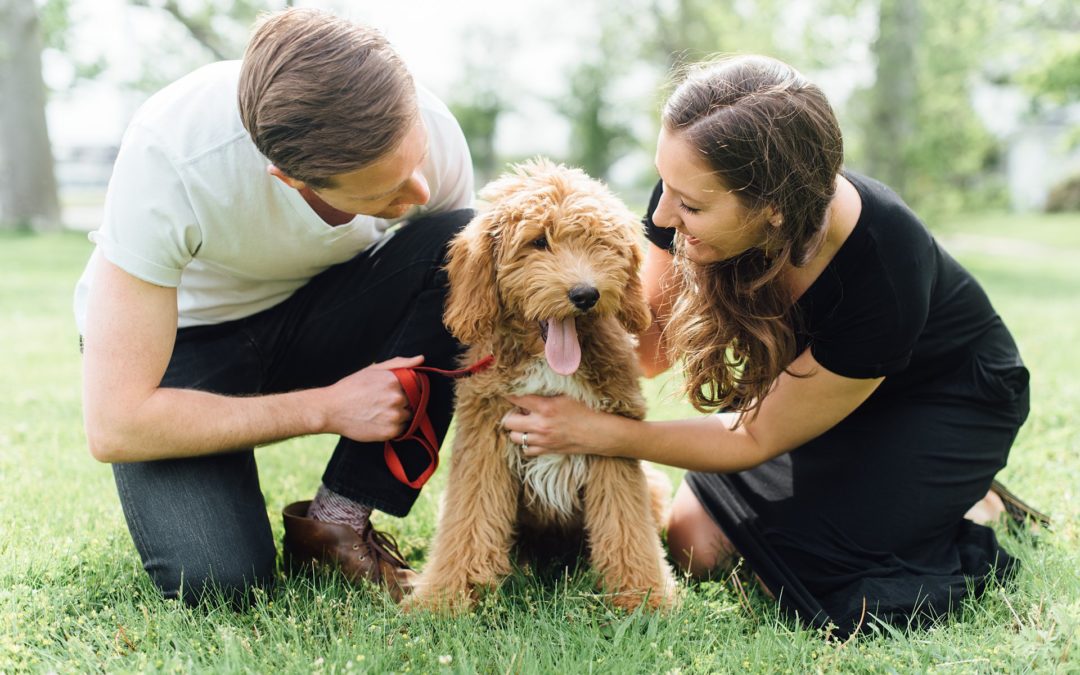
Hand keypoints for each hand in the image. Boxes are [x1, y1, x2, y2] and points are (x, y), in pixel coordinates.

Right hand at [318, 355, 423, 440]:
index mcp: (394, 380)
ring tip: (379, 412)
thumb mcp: (374, 370)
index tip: (394, 392)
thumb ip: (400, 364)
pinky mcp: (390, 431)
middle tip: (381, 402)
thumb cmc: (351, 387)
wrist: (330, 410)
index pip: (416, 386)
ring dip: (399, 414)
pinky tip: (378, 421)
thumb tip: (421, 358)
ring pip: (408, 415)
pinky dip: (393, 426)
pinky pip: (402, 429)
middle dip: (402, 402)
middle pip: (412, 401)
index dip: (407, 389)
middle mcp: (397, 398)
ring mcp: (394, 416)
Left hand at [501, 394, 615, 457]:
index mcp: (545, 407)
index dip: (509, 394)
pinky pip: (526, 450)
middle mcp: (540, 425)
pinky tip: (533, 435)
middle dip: (510, 414)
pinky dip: (526, 443)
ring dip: (517, 429)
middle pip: (508, 422)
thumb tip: (531, 386)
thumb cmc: (588, 410)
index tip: (508, 391)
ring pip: (514, 437)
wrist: (601, 433)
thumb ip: (547, 392)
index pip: (516, 399)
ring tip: (525, 423)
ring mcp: (543, 440)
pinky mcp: (547, 450)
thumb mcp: (567, 395)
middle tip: (519, 410)